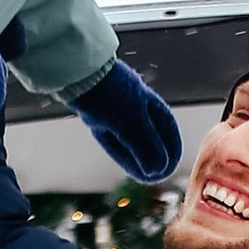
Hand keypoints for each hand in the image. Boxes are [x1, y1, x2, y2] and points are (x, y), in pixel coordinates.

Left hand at [75, 56, 181, 182]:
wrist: (77, 74)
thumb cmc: (109, 95)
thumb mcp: (132, 125)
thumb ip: (146, 149)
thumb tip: (157, 170)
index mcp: (149, 101)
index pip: (168, 127)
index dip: (172, 149)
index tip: (171, 166)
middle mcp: (135, 101)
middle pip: (150, 133)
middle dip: (154, 155)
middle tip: (156, 174)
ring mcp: (115, 105)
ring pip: (131, 134)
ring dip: (137, 154)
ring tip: (140, 172)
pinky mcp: (98, 108)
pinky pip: (113, 132)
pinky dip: (121, 147)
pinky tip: (123, 159)